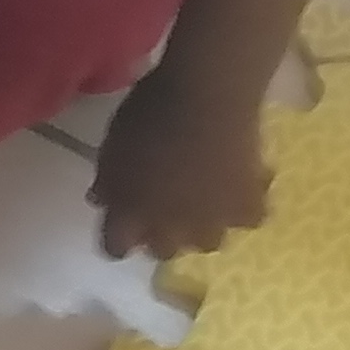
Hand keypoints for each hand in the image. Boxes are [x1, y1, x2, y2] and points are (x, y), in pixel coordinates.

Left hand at [91, 72, 274, 263]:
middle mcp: (170, 229)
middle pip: (163, 251)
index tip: (123, 221)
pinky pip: (248, 220)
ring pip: (207, 243)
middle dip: (162, 234)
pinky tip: (241, 186)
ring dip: (204, 225)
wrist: (205, 98)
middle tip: (165, 207)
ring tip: (206, 198)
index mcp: (130, 214)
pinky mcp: (247, 208)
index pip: (115, 248)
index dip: (118, 237)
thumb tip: (100, 201)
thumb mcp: (111, 145)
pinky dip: (244, 205)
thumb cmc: (147, 113)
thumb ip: (107, 180)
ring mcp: (211, 222)